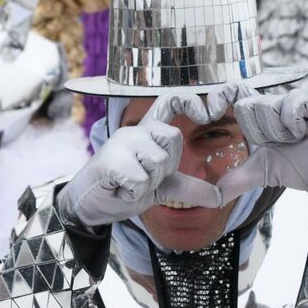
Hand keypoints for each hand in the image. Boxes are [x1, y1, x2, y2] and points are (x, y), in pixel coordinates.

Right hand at [57, 93, 221, 227]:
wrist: (89, 207)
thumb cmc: (122, 190)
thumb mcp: (160, 189)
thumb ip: (187, 187)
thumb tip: (218, 197)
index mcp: (146, 132)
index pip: (169, 102)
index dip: (188, 100)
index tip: (206, 112)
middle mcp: (134, 131)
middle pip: (173, 137)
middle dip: (166, 166)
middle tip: (144, 177)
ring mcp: (121, 143)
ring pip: (159, 161)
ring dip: (148, 183)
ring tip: (129, 184)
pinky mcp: (110, 160)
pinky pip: (141, 180)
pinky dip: (133, 193)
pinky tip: (119, 189)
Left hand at [216, 89, 307, 198]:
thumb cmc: (300, 164)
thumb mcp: (262, 173)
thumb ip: (236, 180)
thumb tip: (212, 197)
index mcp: (255, 119)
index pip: (230, 96)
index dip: (218, 97)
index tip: (208, 113)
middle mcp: (269, 106)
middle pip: (245, 106)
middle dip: (258, 132)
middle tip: (277, 143)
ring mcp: (288, 101)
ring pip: (266, 107)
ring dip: (279, 131)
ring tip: (295, 138)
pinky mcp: (307, 101)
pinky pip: (289, 104)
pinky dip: (293, 124)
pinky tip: (304, 131)